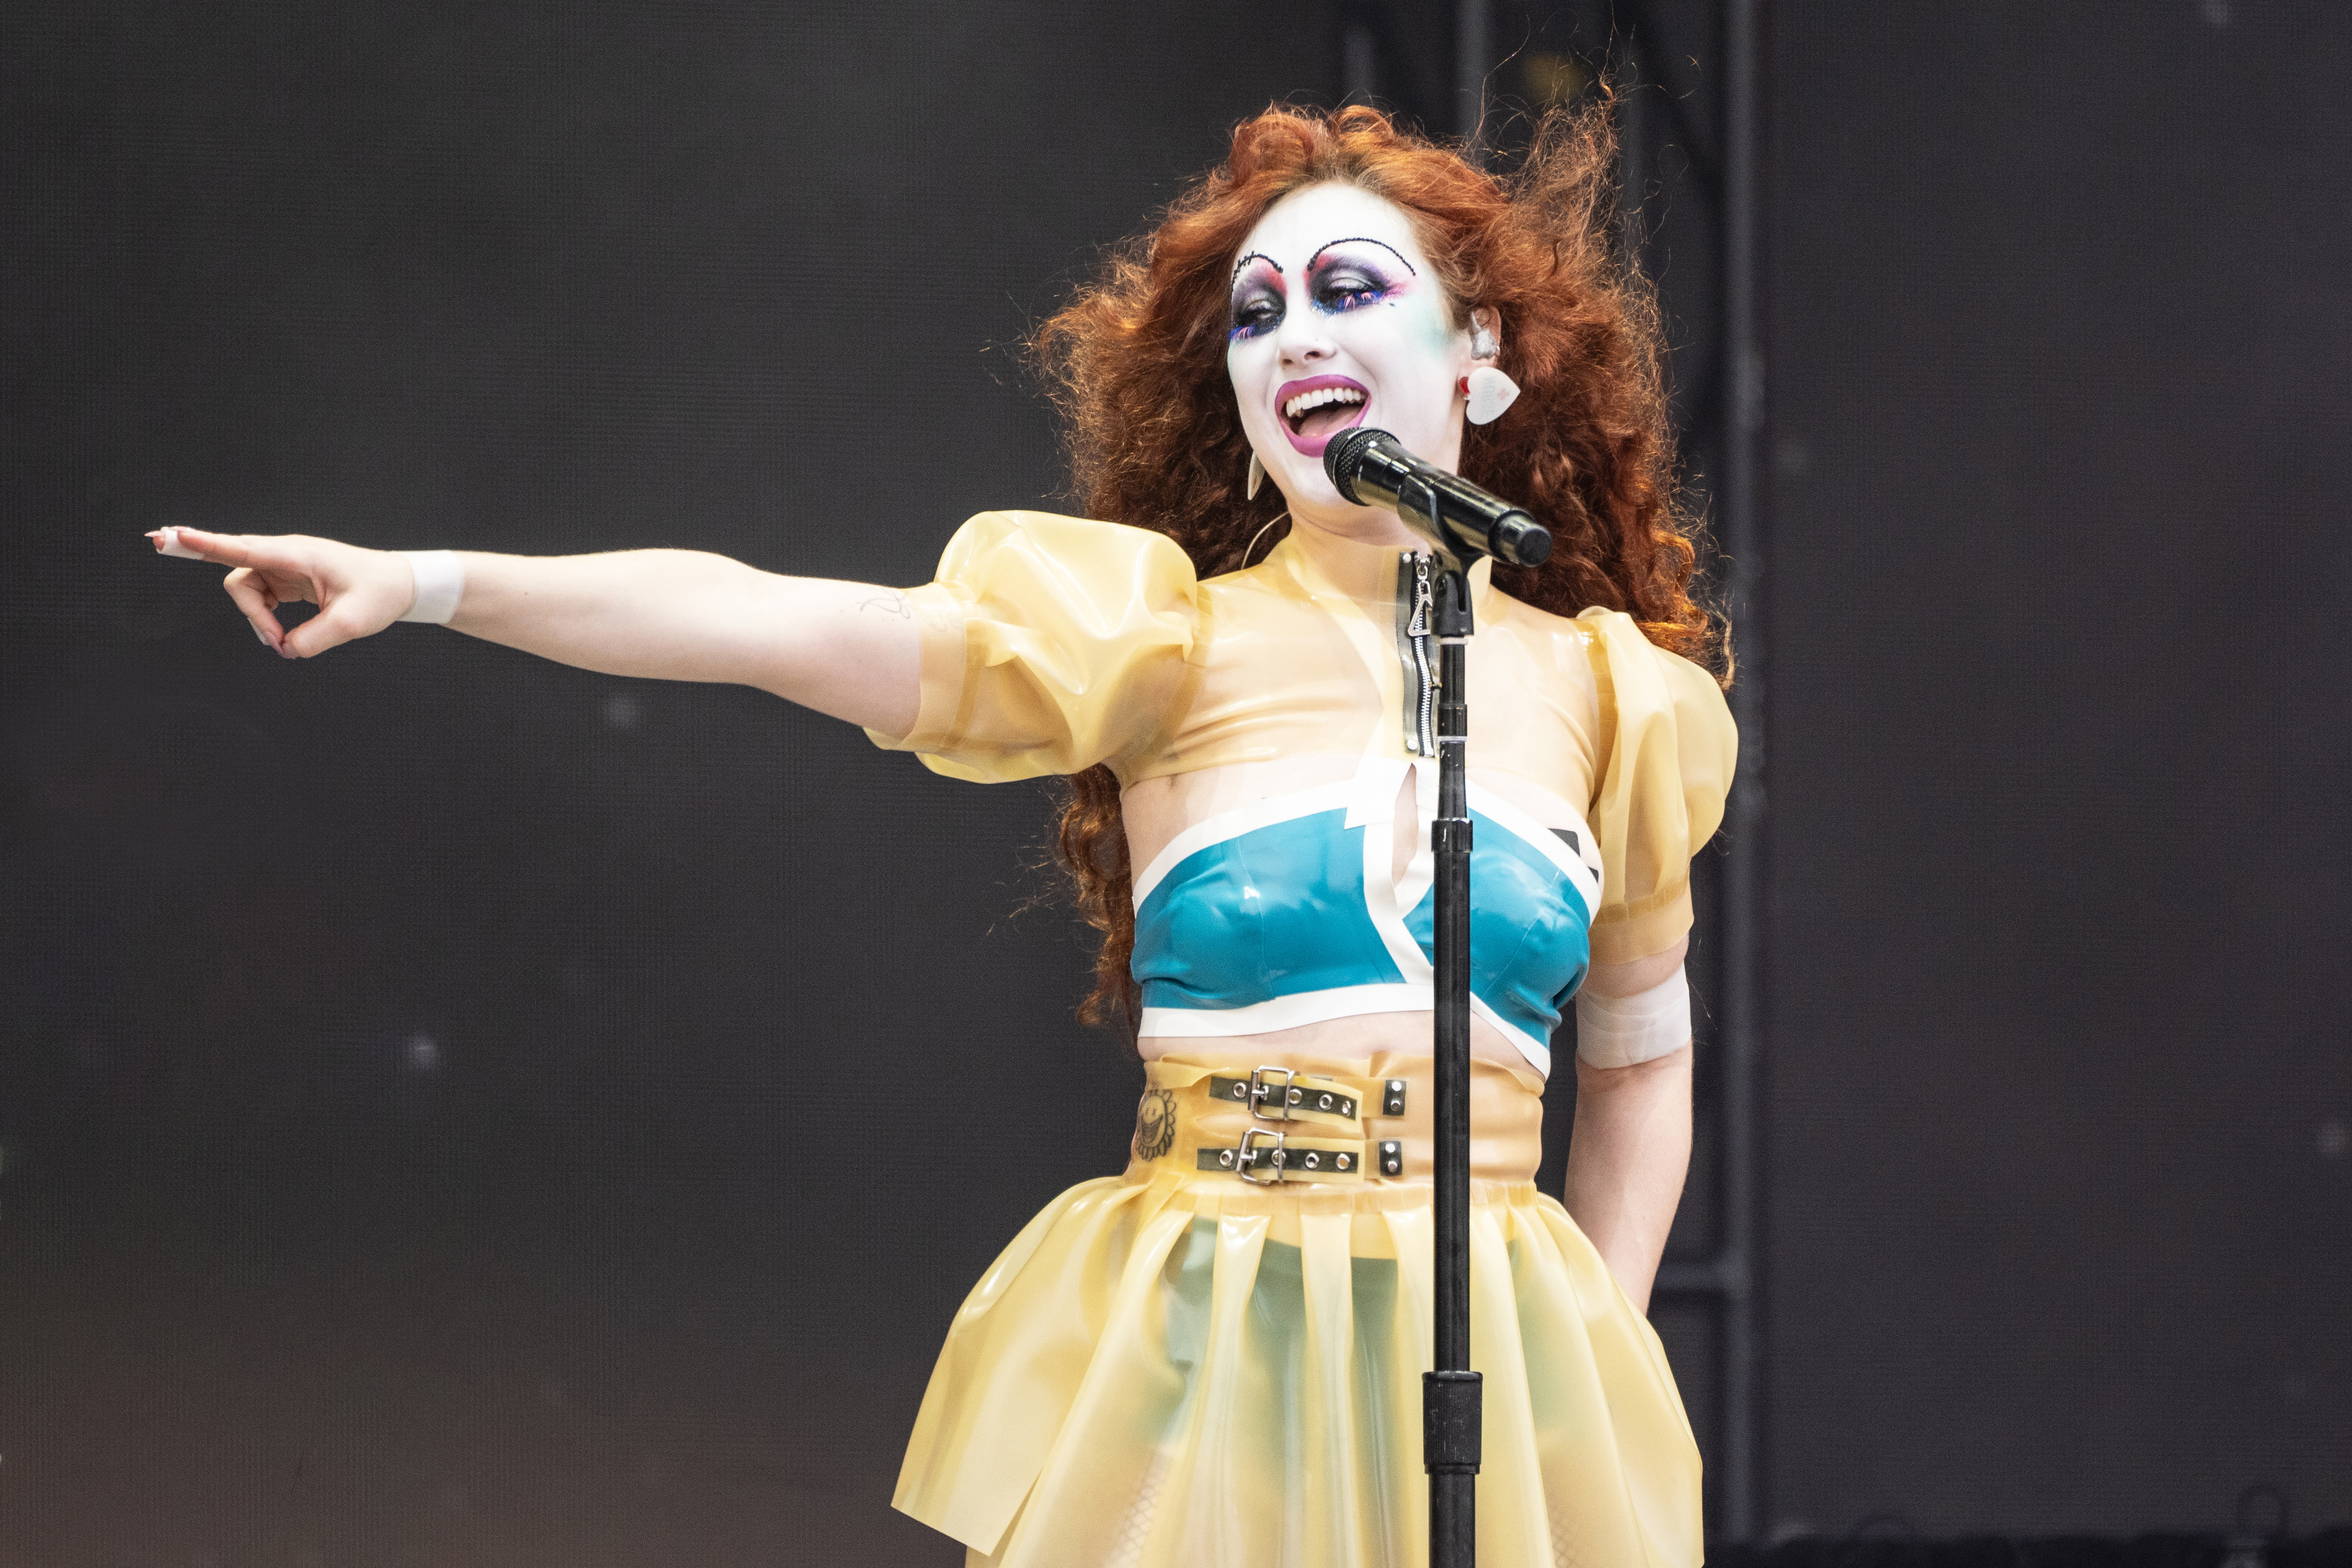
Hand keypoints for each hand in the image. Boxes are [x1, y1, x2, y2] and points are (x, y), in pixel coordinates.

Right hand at [146, 526, 417, 657]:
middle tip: (273, 640)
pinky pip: (260, 597)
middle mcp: (285, 555)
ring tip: (283, 642)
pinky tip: (282, 635)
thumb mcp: (352, 623)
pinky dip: (265, 619)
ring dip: (257, 619)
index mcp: (298, 554)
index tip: (172, 534)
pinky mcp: (286, 580)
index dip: (206, 543)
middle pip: (239, 576)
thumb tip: (285, 649)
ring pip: (246, 590)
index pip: (244, 548)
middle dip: (248, 611)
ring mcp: (284, 567)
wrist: (399, 585)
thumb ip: (313, 639)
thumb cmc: (379, 593)